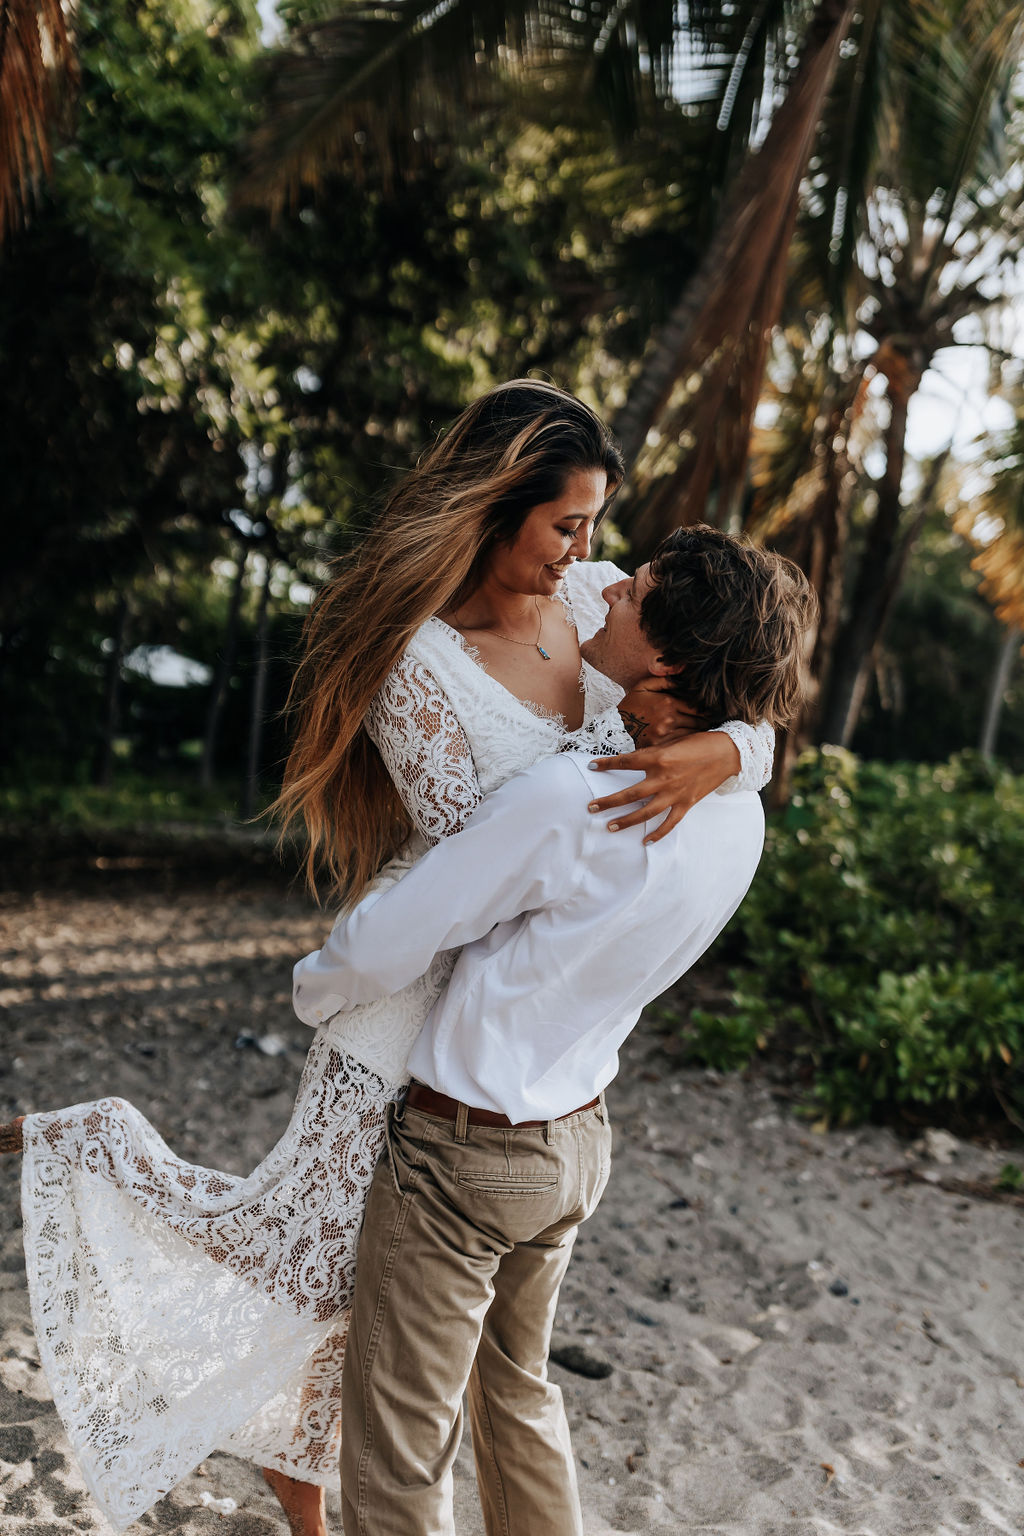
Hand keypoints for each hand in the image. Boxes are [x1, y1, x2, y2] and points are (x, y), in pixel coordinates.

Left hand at [587, 732, 741, 843]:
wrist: (727, 753)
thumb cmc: (699, 742)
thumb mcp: (672, 742)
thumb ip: (652, 752)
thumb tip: (633, 758)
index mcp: (658, 758)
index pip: (625, 762)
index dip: (607, 764)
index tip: (592, 766)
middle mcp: (663, 778)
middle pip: (629, 794)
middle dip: (608, 802)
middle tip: (591, 808)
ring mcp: (675, 794)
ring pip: (645, 812)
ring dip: (626, 821)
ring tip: (610, 827)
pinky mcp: (686, 804)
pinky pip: (670, 823)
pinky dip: (658, 834)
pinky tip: (645, 842)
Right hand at [617, 678, 706, 748]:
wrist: (615, 728)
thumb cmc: (631, 706)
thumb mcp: (643, 686)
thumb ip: (664, 678)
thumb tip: (683, 671)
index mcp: (668, 702)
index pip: (698, 707)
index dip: (707, 709)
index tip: (712, 711)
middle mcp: (670, 718)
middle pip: (699, 721)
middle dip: (706, 721)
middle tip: (712, 721)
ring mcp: (666, 734)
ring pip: (693, 734)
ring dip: (700, 732)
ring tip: (704, 731)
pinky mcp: (663, 746)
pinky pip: (683, 744)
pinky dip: (690, 742)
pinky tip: (692, 742)